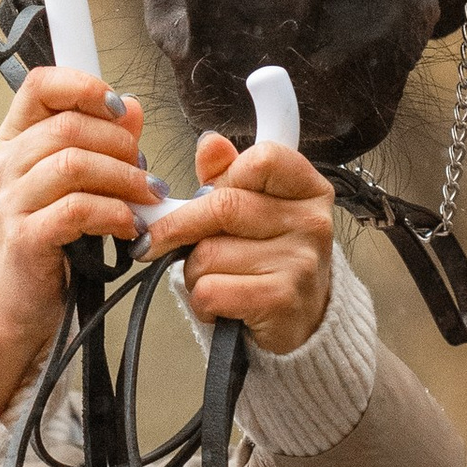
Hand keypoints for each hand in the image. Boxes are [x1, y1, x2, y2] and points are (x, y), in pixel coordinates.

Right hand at [0, 66, 161, 413]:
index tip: (119, 109)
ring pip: (72, 164)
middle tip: (145, 172)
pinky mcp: (25, 238)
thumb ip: (103, 142)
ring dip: (123, 178)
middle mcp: (7, 163)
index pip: (40, 86)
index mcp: (16, 139)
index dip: (84, 86)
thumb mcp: (74, 183)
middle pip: (68, 126)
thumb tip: (132, 108)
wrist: (16, 301)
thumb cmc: (50, 237)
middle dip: (120, 144)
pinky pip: (75, 211)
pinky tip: (130, 225)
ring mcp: (11, 201)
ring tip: (148, 197)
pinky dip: (113, 214)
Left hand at [145, 131, 334, 356]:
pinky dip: (201, 302)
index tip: (202, 195)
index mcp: (308, 189)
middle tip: (155, 241)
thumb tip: (209, 143)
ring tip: (214, 280)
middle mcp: (312, 222)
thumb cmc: (271, 262)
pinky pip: (210, 290)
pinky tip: (221, 306)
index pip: (261, 160)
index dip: (222, 177)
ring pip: (208, 253)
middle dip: (178, 227)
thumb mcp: (256, 210)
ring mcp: (300, 262)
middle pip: (223, 206)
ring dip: (193, 272)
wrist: (302, 323)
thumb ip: (229, 174)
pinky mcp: (281, 300)